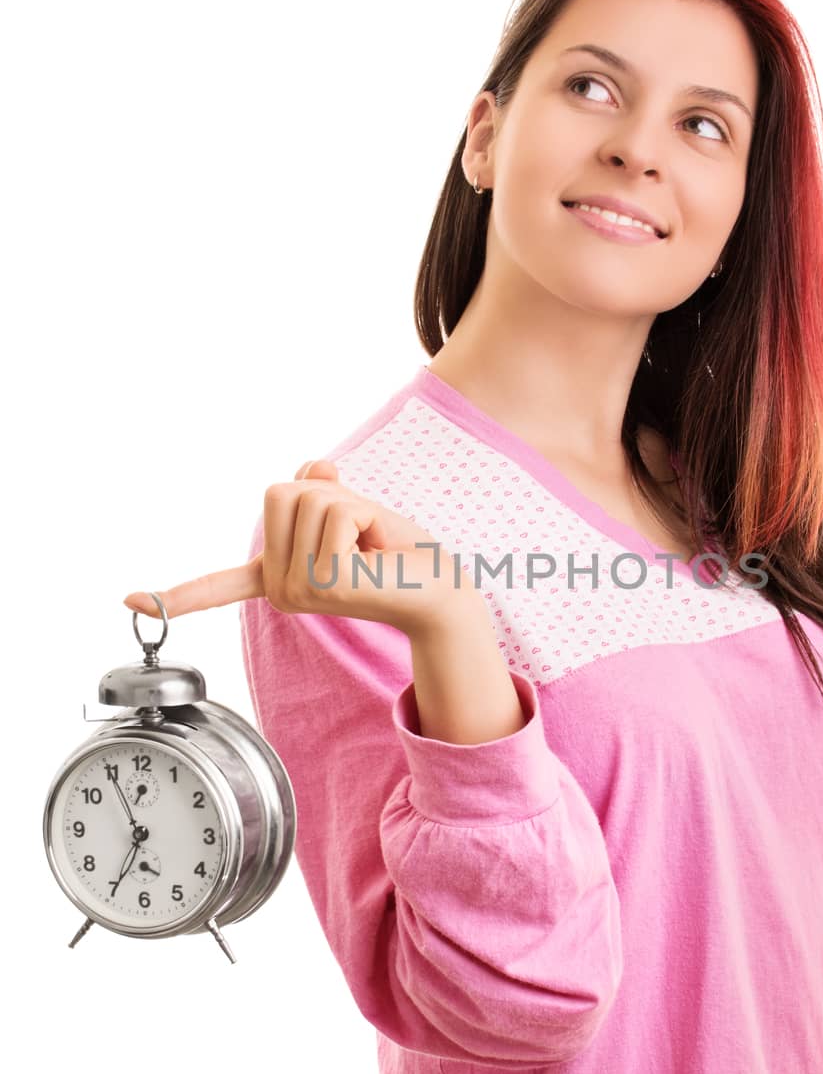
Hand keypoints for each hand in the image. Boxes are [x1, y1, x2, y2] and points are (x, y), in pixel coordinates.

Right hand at [122, 459, 477, 639]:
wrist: (441, 588)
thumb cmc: (398, 550)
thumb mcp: (349, 508)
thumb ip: (316, 487)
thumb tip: (312, 469)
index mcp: (277, 579)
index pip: (220, 584)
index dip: (178, 592)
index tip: (129, 604)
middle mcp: (280, 590)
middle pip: (280, 493)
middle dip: (327, 492)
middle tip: (360, 532)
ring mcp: (298, 591)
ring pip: (307, 496)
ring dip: (349, 502)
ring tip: (370, 542)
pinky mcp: (324, 583)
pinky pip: (332, 510)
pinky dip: (362, 512)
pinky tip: (375, 550)